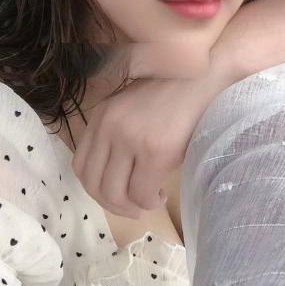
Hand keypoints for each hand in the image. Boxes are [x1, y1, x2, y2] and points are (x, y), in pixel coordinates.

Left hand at [71, 46, 216, 218]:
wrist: (204, 79)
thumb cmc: (174, 95)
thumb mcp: (133, 109)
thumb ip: (118, 134)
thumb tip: (117, 174)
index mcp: (102, 116)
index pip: (80, 165)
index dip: (95, 188)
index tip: (115, 193)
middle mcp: (110, 127)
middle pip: (93, 184)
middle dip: (112, 204)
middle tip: (132, 207)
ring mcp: (131, 140)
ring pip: (114, 194)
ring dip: (130, 207)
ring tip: (149, 201)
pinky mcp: (155, 152)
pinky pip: (142, 194)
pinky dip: (149, 202)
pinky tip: (161, 194)